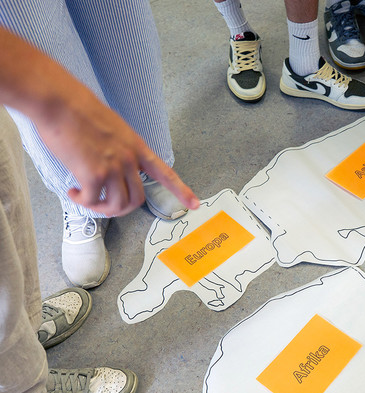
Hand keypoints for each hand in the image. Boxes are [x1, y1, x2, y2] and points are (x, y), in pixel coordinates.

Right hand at [35, 88, 198, 216]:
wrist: (60, 101)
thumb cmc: (80, 110)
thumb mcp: (114, 128)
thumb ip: (120, 148)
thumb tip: (114, 164)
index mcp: (137, 147)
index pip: (165, 174)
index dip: (181, 191)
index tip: (195, 205)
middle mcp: (130, 159)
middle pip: (137, 199)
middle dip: (121, 209)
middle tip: (104, 205)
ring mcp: (113, 167)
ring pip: (118, 205)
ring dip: (101, 209)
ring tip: (86, 198)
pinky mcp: (94, 174)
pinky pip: (92, 200)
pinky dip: (82, 201)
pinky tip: (74, 191)